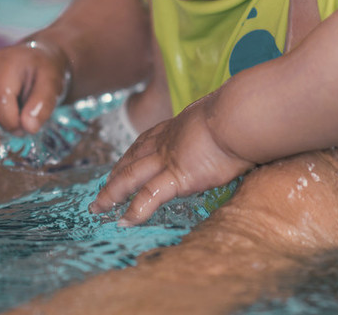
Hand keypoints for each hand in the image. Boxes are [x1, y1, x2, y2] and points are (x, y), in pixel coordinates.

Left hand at [89, 91, 253, 224]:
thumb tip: (230, 133)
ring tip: (98, 208)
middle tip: (100, 192)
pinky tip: (125, 221)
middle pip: (131, 160)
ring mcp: (168, 159)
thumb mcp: (220, 118)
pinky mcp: (177, 175)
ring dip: (112, 193)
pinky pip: (150, 196)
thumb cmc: (238, 115)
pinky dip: (136, 210)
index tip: (120, 165)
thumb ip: (216, 129)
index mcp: (175, 128)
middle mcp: (166, 142)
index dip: (131, 156)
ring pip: (130, 177)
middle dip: (113, 176)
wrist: (239, 115)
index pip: (145, 142)